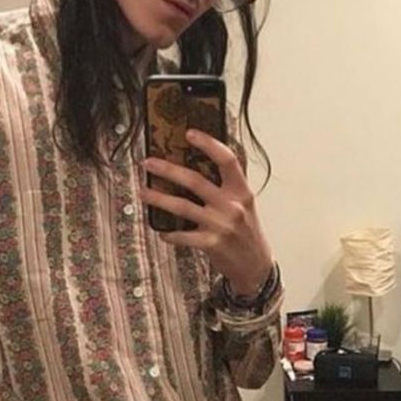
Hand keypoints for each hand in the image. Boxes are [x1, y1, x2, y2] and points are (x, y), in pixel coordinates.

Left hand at [141, 129, 272, 294]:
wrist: (256, 266)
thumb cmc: (247, 232)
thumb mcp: (246, 204)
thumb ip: (231, 184)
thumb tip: (207, 160)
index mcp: (242, 191)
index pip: (227, 160)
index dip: (208, 144)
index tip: (189, 133)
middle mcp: (232, 206)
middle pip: (195, 181)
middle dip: (168, 169)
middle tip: (148, 163)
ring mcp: (221, 225)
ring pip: (183, 207)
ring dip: (159, 199)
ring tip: (144, 193)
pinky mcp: (212, 244)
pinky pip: (183, 236)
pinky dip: (169, 233)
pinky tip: (162, 231)